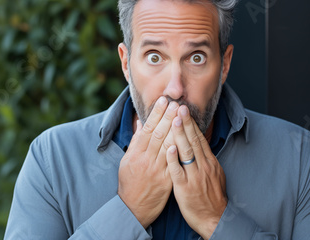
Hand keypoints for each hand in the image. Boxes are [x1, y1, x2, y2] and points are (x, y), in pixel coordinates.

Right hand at [118, 97, 178, 227]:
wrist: (132, 208)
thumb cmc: (130, 183)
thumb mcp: (127, 161)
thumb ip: (135, 142)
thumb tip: (140, 124)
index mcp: (136, 153)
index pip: (147, 129)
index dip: (156, 114)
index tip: (162, 101)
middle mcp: (145, 159)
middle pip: (158, 134)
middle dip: (168, 117)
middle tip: (176, 102)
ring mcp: (156, 170)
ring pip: (166, 145)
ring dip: (175, 129)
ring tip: (181, 114)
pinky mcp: (165, 181)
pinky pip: (172, 164)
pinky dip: (176, 151)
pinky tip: (181, 139)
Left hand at [166, 105, 227, 239]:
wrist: (214, 218)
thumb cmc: (211, 196)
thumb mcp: (213, 173)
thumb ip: (205, 157)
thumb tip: (199, 143)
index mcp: (209, 162)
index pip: (199, 138)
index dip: (191, 123)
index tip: (184, 109)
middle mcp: (203, 166)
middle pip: (193, 140)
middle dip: (185, 123)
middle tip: (178, 106)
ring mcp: (194, 176)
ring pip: (186, 152)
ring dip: (180, 135)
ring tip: (174, 120)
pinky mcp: (185, 188)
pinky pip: (178, 171)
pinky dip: (174, 159)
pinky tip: (169, 148)